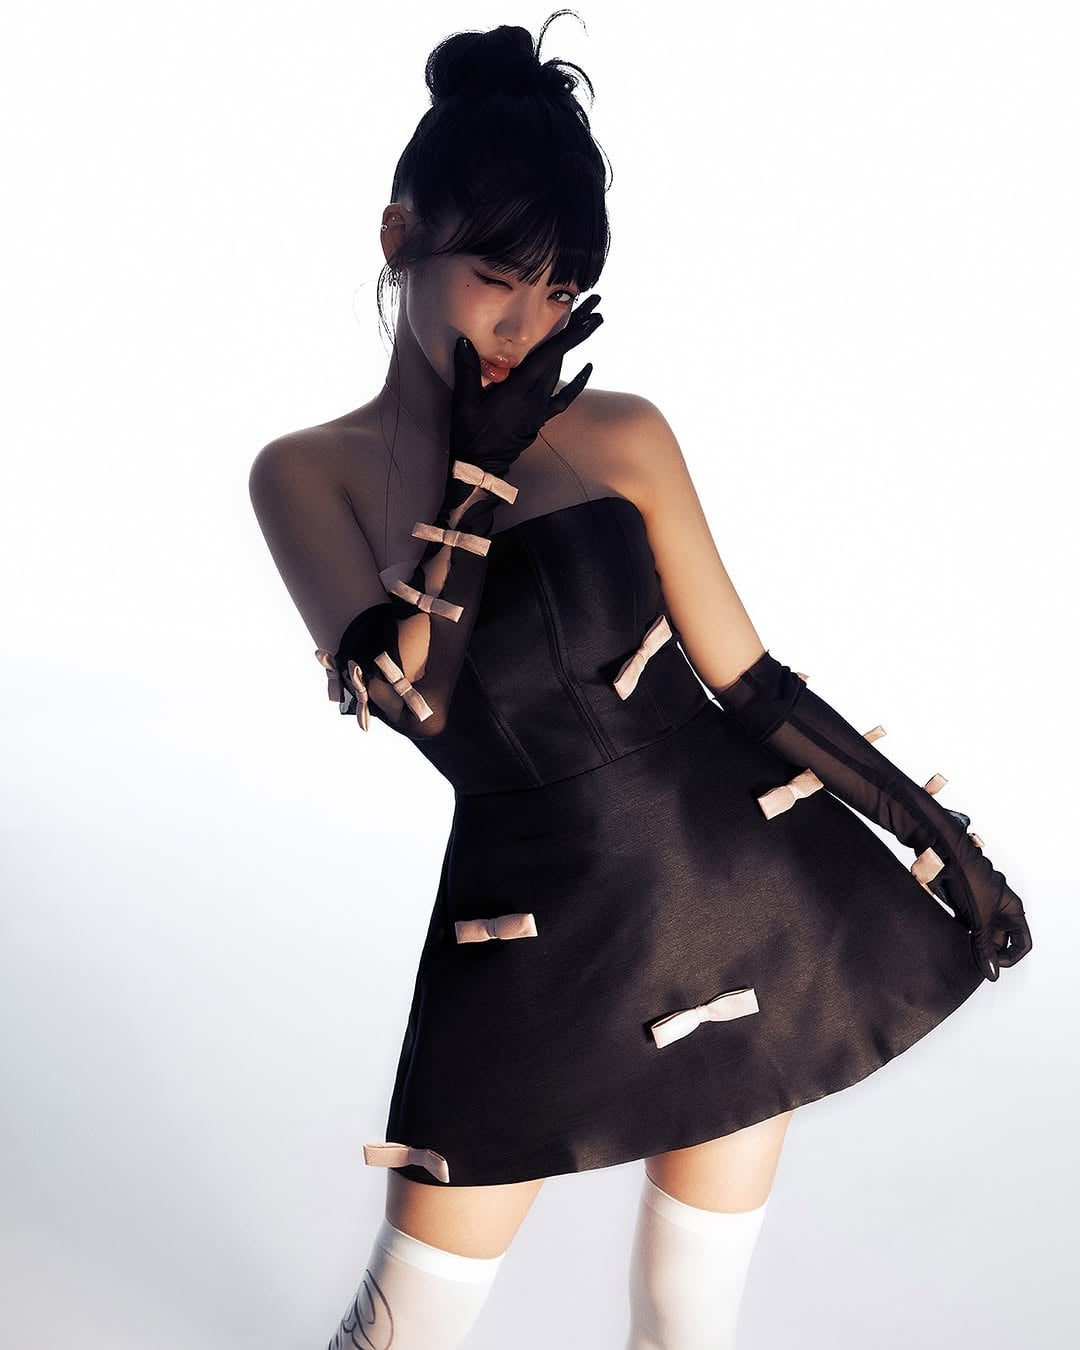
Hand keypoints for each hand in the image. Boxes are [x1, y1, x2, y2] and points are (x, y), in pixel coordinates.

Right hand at [449, 293, 603, 475]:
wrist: (480, 466)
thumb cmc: (470, 433)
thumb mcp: (463, 401)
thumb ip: (466, 370)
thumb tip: (464, 341)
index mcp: (518, 390)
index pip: (547, 356)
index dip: (568, 335)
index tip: (586, 317)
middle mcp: (535, 397)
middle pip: (560, 358)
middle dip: (578, 330)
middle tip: (595, 306)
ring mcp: (540, 408)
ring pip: (562, 372)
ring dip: (575, 348)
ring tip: (588, 324)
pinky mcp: (540, 417)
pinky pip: (564, 398)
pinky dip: (578, 383)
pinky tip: (589, 368)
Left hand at [923, 807, 1032, 981]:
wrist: (943, 853)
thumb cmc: (968, 877)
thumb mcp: (980, 916)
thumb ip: (985, 945)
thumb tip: (992, 972)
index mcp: (1012, 908)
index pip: (1022, 941)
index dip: (1010, 956)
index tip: (992, 963)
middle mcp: (1000, 907)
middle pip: (1001, 938)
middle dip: (989, 950)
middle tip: (974, 959)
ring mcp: (982, 904)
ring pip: (982, 932)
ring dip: (973, 942)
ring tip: (961, 948)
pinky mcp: (964, 902)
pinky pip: (967, 924)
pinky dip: (961, 933)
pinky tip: (951, 937)